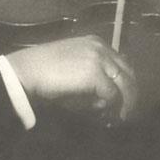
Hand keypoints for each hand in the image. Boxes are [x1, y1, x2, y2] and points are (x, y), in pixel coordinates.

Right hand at [6, 35, 136, 122]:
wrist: (29, 70)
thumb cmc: (46, 70)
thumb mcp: (74, 68)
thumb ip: (93, 77)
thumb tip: (107, 99)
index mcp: (96, 43)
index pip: (121, 63)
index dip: (125, 82)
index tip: (125, 98)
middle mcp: (101, 48)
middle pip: (127, 73)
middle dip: (131, 93)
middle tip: (127, 111)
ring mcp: (99, 59)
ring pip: (124, 84)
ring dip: (125, 102)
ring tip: (121, 116)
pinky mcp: (95, 74)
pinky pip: (111, 94)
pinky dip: (110, 105)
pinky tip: (105, 113)